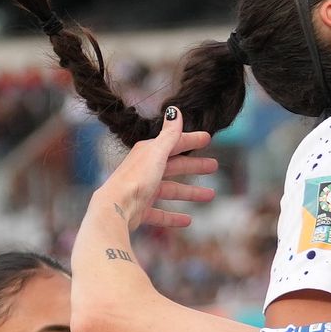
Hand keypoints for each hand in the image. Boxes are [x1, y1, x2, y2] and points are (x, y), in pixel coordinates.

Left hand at [92, 107, 218, 229]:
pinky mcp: (140, 210)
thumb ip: (169, 135)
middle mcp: (145, 170)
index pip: (174, 143)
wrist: (116, 207)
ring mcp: (143, 191)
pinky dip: (173, 217)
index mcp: (148, 153)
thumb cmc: (137, 178)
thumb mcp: (157, 153)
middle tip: (214, 166)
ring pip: (171, 190)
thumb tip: (175, 111)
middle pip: (175, 166)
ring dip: (190, 192)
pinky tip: (188, 220)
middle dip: (194, 166)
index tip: (208, 138)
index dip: (191, 140)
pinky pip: (160, 213)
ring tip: (210, 195)